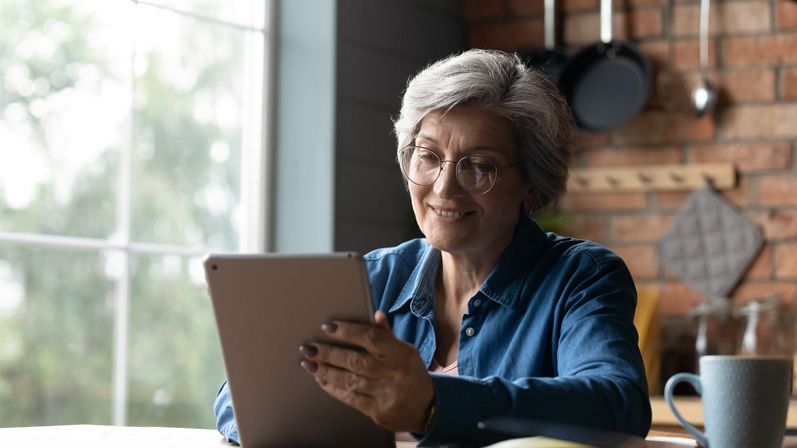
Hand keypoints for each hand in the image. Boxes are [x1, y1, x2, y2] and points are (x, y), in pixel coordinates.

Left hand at [299, 311, 434, 432]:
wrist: (427, 408)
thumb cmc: (412, 373)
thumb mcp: (405, 351)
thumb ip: (387, 335)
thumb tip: (376, 314)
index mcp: (401, 353)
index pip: (371, 338)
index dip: (347, 331)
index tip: (327, 327)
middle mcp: (393, 373)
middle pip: (355, 361)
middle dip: (328, 353)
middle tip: (308, 347)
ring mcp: (386, 394)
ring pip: (350, 381)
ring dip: (326, 371)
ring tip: (308, 363)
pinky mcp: (378, 412)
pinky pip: (351, 399)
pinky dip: (334, 389)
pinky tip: (321, 380)